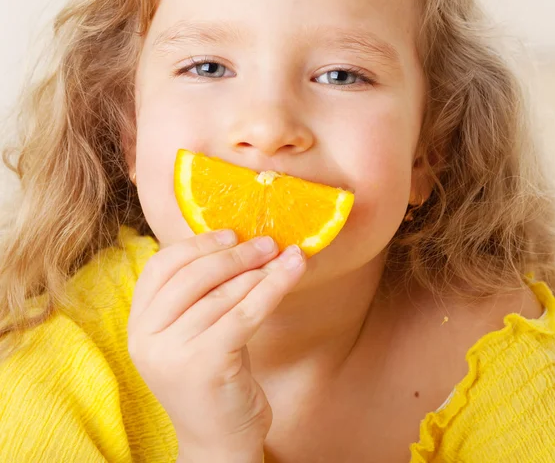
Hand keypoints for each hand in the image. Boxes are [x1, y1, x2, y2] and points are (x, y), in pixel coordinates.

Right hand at [127, 230, 305, 455]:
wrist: (219, 442)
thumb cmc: (215, 376)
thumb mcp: (198, 330)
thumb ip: (205, 292)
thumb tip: (242, 241)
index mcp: (139, 325)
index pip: (161, 266)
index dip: (197, 244)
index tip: (231, 234)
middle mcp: (146, 338)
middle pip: (193, 276)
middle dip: (236, 254)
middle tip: (268, 242)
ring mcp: (171, 353)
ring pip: (223, 294)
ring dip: (260, 270)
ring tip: (285, 257)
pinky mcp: (204, 365)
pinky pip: (245, 312)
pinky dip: (273, 287)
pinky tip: (293, 271)